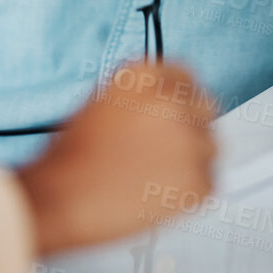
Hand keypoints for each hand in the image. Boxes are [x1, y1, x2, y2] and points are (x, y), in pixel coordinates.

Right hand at [16, 63, 216, 254]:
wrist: (62, 197)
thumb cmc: (71, 158)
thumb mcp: (102, 101)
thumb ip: (141, 96)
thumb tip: (167, 106)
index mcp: (146, 75)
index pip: (186, 76)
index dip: (180, 100)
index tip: (176, 115)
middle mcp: (172, 100)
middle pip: (205, 108)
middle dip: (190, 128)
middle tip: (165, 151)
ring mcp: (188, 139)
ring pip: (209, 147)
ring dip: (190, 160)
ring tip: (153, 177)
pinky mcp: (197, 178)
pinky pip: (207, 183)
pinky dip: (188, 192)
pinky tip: (156, 194)